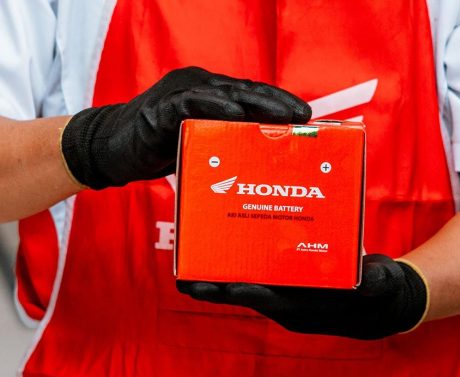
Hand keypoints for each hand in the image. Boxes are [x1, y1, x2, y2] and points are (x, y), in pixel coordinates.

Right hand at [61, 66, 311, 188]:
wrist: (110, 151)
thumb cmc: (157, 148)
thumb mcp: (198, 144)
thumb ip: (223, 143)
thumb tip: (258, 162)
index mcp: (209, 95)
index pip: (250, 96)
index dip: (278, 104)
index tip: (305, 117)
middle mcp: (198, 87)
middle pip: (245, 91)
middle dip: (277, 103)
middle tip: (304, 116)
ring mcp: (178, 94)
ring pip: (225, 93)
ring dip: (257, 104)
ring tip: (284, 116)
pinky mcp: (160, 108)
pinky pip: (191, 103)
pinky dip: (215, 107)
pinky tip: (237, 113)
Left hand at [177, 255, 428, 339]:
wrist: (379, 305)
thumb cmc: (380, 293)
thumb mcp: (381, 286)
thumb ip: (374, 283)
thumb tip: (368, 282)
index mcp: (310, 309)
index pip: (273, 300)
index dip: (248, 293)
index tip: (223, 286)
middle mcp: (292, 307)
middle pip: (249, 296)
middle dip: (218, 289)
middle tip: (185, 280)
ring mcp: (288, 300)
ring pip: (249, 289)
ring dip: (222, 282)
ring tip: (192, 270)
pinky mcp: (288, 290)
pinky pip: (259, 282)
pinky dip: (242, 272)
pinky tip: (228, 257)